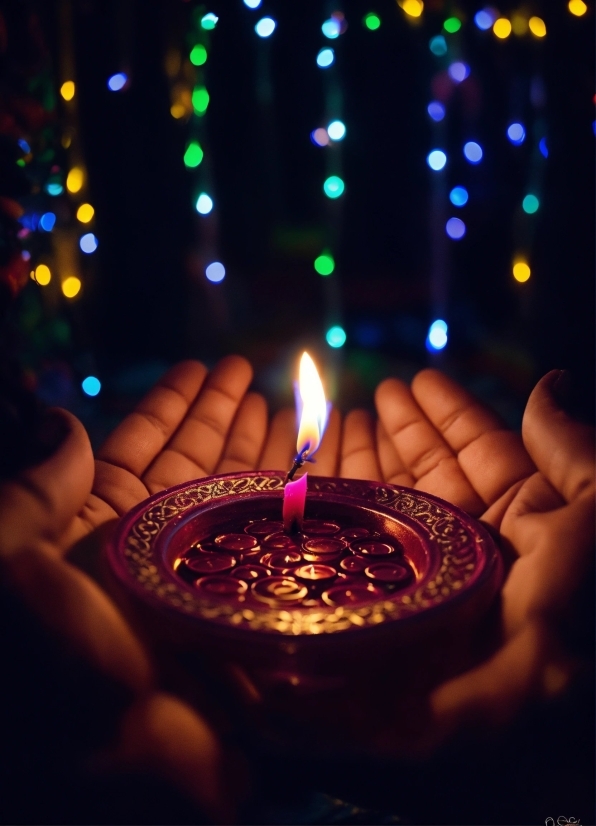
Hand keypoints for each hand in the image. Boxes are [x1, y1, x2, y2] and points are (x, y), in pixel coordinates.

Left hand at [0, 355, 265, 819]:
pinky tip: (314, 475)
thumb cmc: (46, 668)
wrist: (101, 782)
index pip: (137, 451)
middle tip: (261, 376)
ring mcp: (206, 588)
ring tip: (293, 408)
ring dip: (266, 454)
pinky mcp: (249, 618)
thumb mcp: (12, 561)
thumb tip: (62, 422)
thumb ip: (36, 492)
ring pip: (242, 504)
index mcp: (94, 535)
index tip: (205, 366)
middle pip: (197, 469)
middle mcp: (152, 556)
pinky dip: (295, 510)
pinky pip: (279, 552)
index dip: (172, 406)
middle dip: (226, 419)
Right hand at [342, 369, 593, 752]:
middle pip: (434, 472)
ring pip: (398, 503)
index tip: (418, 379)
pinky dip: (344, 508)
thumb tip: (550, 381)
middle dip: (406, 431)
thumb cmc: (580, 611)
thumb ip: (570, 450)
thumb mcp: (594, 516)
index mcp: (532, 517)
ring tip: (345, 419)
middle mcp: (479, 543)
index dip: (450, 413)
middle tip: (376, 392)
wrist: (550, 727)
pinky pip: (364, 544)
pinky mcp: (391, 602)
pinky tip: (322, 479)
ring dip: (373, 460)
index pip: (484, 450)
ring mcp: (434, 573)